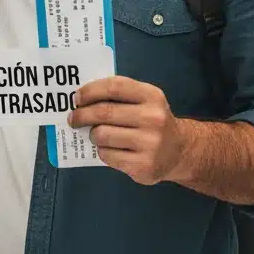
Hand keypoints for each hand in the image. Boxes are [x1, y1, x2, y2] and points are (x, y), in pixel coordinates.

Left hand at [67, 76, 187, 186]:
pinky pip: (107, 156)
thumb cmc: (152, 120)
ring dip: (92, 135)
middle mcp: (153, 118)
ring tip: (96, 135)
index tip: (77, 98)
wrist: (180, 151)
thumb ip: (118, 95)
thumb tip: (81, 99)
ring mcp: (150, 144)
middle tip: (73, 118)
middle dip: (82, 115)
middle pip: (103, 112)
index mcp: (152, 96)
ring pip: (101, 135)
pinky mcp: (143, 166)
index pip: (114, 87)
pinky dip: (102, 152)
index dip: (90, 91)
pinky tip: (111, 150)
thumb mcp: (144, 100)